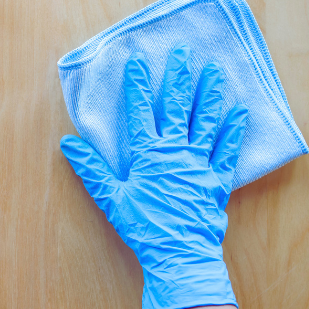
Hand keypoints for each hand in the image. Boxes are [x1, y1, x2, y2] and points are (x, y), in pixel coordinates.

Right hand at [60, 44, 248, 308]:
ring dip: (210, 95)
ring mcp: (200, 164)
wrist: (179, 256)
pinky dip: (234, 131)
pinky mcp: (217, 180)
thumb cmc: (143, 228)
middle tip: (184, 52)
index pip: (141, 111)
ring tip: (216, 70)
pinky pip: (227, 150)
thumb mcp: (111, 199)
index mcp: (149, 154)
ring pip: (206, 122)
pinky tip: (240, 111)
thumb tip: (68, 144)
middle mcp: (176, 152)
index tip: (138, 60)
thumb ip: (91, 169)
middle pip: (178, 108)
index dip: (138, 84)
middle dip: (178, 78)